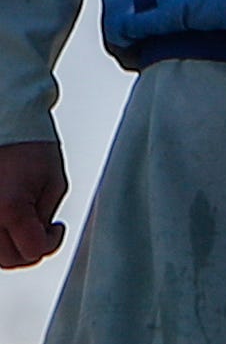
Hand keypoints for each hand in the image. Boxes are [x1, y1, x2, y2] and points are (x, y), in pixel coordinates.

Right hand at [0, 141, 64, 267]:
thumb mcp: (53, 183)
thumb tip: (40, 242)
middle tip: (43, 231)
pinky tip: (10, 225)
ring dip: (13, 250)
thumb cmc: (31, 149)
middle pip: (10, 261)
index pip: (32, 251)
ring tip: (25, 225)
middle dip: (32, 251)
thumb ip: (46, 218)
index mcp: (10, 209)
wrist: (6, 128)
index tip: (57, 227)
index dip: (50, 242)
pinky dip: (0, 241)